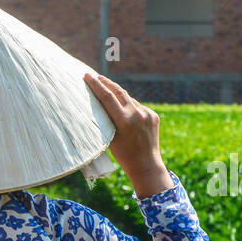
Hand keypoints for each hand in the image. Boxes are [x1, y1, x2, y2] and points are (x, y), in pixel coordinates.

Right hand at [84, 72, 172, 197]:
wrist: (146, 164)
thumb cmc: (123, 155)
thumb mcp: (110, 137)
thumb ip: (107, 119)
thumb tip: (100, 101)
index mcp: (124, 121)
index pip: (107, 97)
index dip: (96, 85)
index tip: (87, 76)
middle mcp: (137, 114)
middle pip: (119, 91)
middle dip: (106, 83)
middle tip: (96, 76)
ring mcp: (147, 113)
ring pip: (128, 99)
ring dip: (118, 96)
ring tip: (107, 93)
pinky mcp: (153, 115)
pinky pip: (137, 107)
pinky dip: (129, 108)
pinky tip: (124, 114)